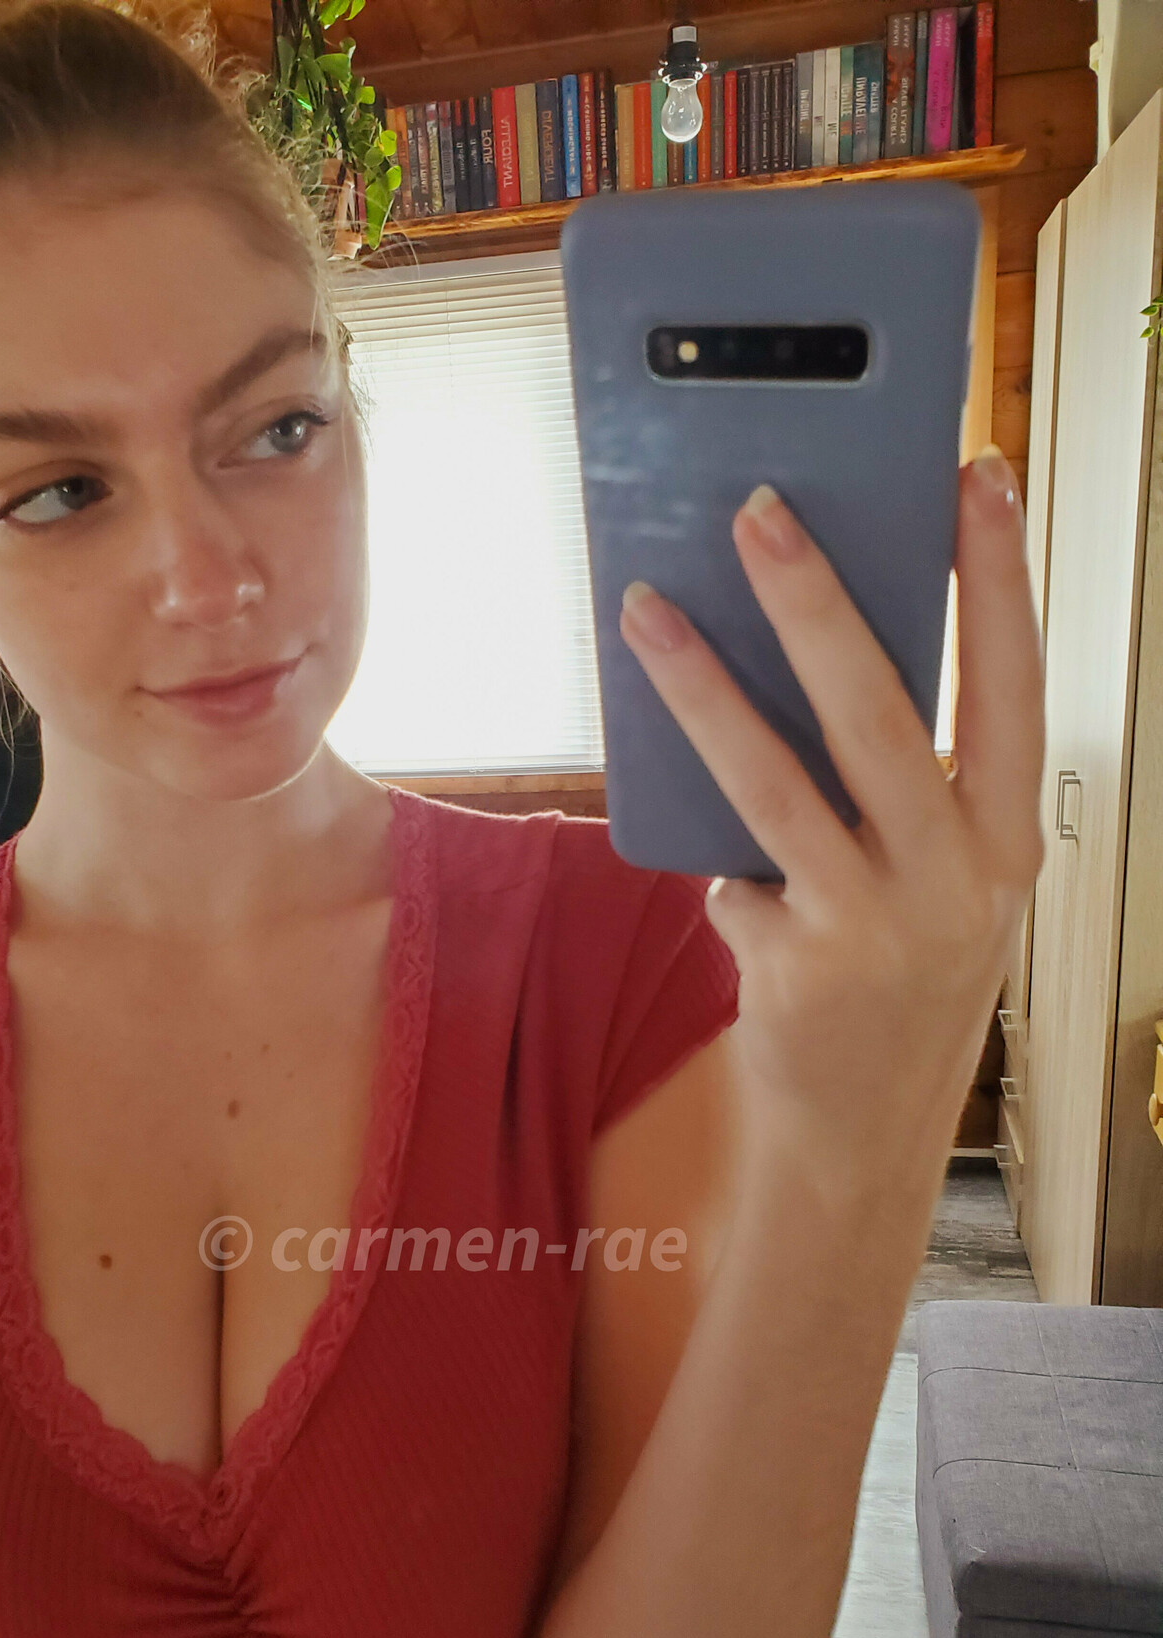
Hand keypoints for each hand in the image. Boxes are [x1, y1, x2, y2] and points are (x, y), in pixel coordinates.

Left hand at [617, 451, 1043, 1204]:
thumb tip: (798, 672)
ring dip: (702, 685)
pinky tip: (707, 858)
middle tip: (760, 510)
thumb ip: (893, 796)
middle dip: (815, 599)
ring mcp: (877, 927)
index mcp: (1004, 839)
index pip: (1010, 681)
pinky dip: (710, 853)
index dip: (997, 577)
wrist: (863, 1141)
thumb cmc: (897, 994)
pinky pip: (729, 872)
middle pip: (879, 710)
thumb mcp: (931, 888)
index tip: (974, 476)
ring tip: (647, 609)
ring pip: (774, 778)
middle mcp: (956, 879)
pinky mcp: (797, 968)